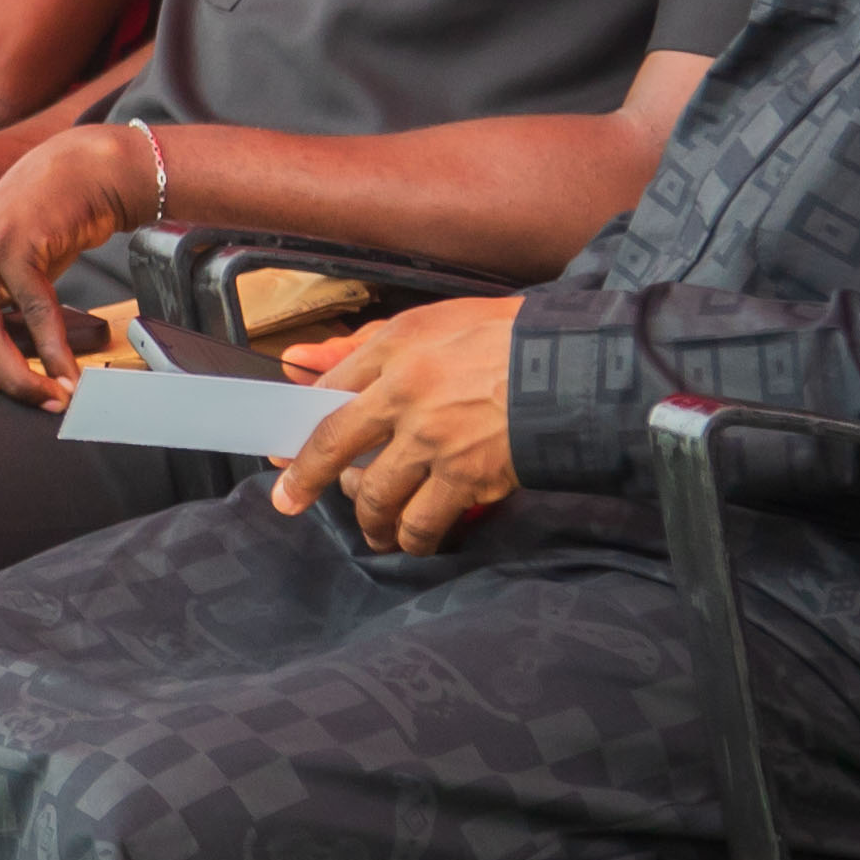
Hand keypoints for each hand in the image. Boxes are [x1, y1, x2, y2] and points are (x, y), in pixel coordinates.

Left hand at [266, 296, 524, 553]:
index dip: (302, 426)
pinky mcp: (465, 477)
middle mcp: (405, 393)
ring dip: (370, 520)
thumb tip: (299, 357)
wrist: (574, 366)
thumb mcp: (435, 320)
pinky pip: (421, 522)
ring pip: (376, 495)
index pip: (328, 391)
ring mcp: (433, 439)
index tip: (285, 453)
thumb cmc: (509, 336)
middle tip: (289, 503)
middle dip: (305, 481)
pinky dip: (413, 538)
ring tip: (375, 529)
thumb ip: (364, 343)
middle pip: (335, 446)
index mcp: (396, 347)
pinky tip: (414, 539)